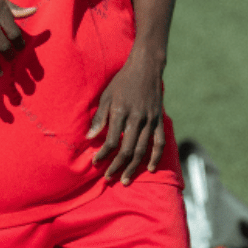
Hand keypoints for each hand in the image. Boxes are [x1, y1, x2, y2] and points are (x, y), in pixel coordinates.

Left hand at [87, 55, 164, 184]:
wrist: (145, 67)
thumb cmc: (122, 81)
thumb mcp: (106, 96)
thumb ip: (99, 118)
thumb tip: (88, 137)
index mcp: (120, 111)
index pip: (111, 140)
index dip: (103, 154)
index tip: (96, 163)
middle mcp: (136, 118)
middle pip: (127, 149)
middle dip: (117, 166)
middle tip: (109, 178)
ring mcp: (150, 120)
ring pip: (142, 149)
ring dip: (133, 167)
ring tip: (126, 180)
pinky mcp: (159, 120)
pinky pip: (159, 142)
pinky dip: (155, 156)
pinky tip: (149, 168)